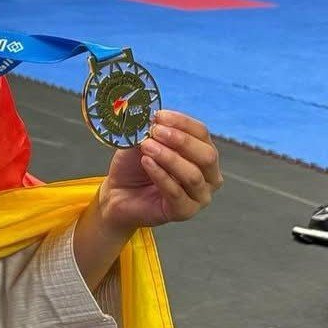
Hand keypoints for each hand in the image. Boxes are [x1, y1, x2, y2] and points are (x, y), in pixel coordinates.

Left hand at [98, 110, 223, 233]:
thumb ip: (151, 131)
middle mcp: (209, 176)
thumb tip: (155, 117)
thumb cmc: (135, 167)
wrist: (118, 193)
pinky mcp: (185, 211)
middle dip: (180, 140)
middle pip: (207, 155)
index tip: (159, 116)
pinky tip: (147, 162)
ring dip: (169, 158)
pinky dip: (160, 175)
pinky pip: (176, 193)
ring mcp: (200, 196)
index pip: (202, 133)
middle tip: (156, 132)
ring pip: (193, 175)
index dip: (182, 122)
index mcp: (202, 153)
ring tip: (146, 147)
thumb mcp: (142, 142)